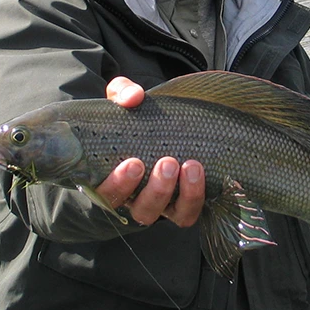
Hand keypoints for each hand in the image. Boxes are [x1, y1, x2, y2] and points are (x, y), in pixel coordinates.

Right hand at [95, 77, 205, 226]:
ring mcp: (163, 205)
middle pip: (143, 210)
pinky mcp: (184, 204)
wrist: (162, 125)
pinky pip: (190, 213)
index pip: (107, 194)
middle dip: (156, 189)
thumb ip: (122, 93)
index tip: (134, 163)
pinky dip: (197, 197)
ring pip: (171, 216)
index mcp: (112, 179)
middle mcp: (136, 199)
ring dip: (183, 195)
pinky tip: (202, 173)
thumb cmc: (135, 118)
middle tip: (167, 161)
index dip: (119, 184)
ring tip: (191, 165)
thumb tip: (133, 97)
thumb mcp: (124, 101)